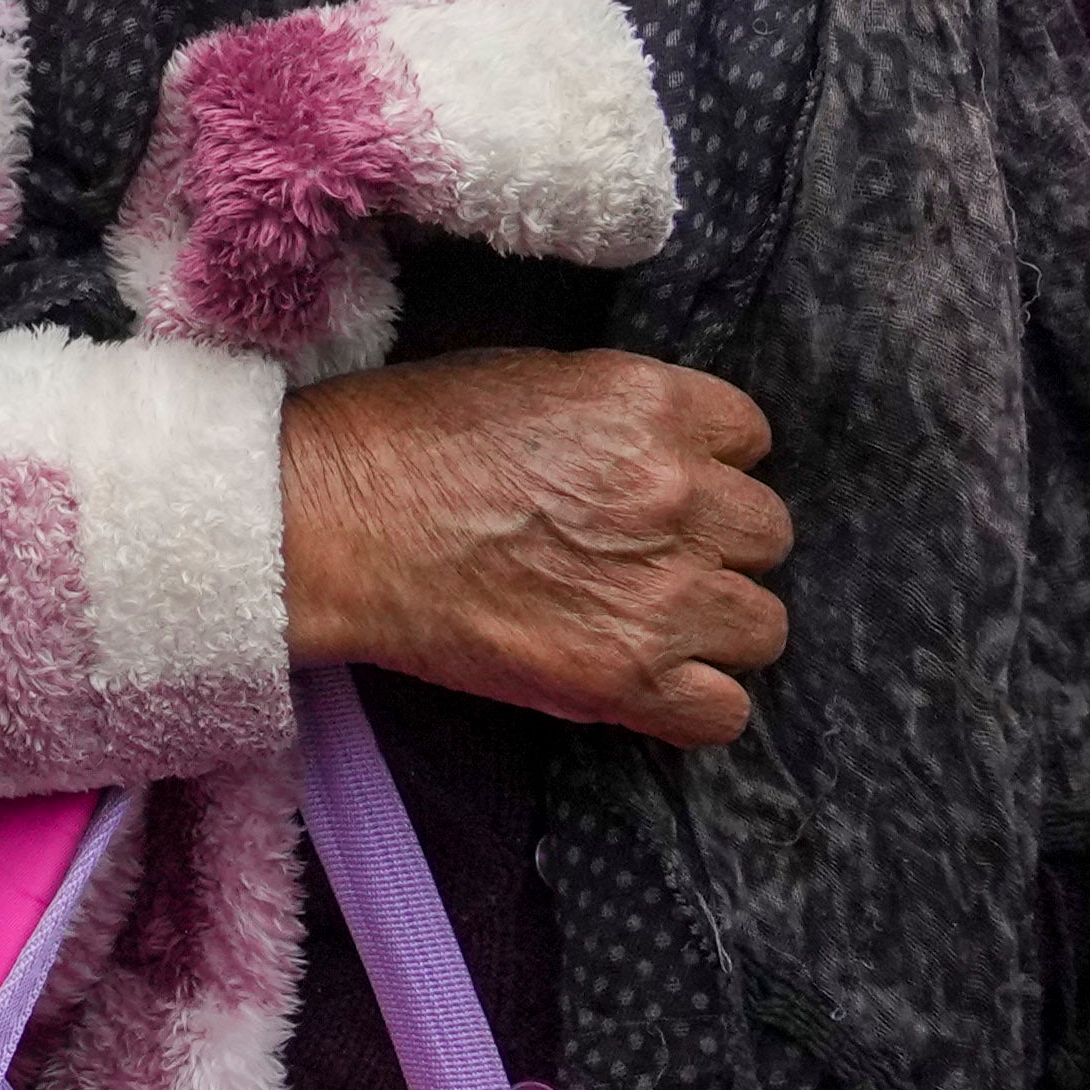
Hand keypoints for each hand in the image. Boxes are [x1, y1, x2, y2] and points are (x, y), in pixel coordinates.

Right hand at [276, 352, 780, 740]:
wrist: (325, 526)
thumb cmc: (397, 442)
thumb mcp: (526, 377)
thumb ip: (621, 417)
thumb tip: (665, 456)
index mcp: (649, 404)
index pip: (750, 439)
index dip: (704, 467)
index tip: (658, 489)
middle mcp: (674, 492)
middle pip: (764, 534)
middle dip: (713, 546)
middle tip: (641, 559)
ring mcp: (659, 591)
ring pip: (760, 625)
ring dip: (711, 627)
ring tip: (640, 624)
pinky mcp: (625, 675)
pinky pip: (723, 712)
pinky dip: (691, 705)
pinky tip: (639, 683)